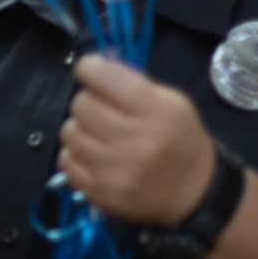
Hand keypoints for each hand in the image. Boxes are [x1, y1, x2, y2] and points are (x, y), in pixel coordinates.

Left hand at [58, 53, 216, 225]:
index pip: (104, 78)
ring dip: (80, 128)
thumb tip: (93, 67)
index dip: (90, 68)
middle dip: (89, 101)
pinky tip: (93, 154)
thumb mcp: (170, 101)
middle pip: (81, 105)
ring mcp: (114, 170)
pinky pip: (66, 161)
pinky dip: (76, 154)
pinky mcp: (99, 192)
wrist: (192, 191)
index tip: (91, 70)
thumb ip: (130, 81)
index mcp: (156, 112)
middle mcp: (134, 142)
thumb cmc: (179, 138)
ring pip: (69, 132)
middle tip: (103, 109)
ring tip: (99, 133)